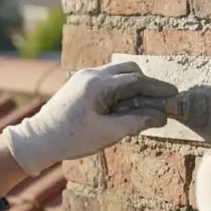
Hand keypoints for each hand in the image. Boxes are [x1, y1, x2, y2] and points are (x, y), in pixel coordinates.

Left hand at [1, 61, 177, 175]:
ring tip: (142, 108)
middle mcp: (91, 74)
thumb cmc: (70, 139)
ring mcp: (84, 77)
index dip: (157, 88)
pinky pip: (108, 80)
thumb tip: (161, 117)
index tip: (173, 95)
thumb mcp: (107, 133)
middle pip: (129, 70)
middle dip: (147, 84)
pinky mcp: (80, 84)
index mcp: (98, 84)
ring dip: (133, 87)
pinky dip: (121, 89)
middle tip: (159, 101)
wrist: (37, 141)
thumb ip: (136, 122)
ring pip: (119, 73)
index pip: (136, 81)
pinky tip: (124, 107)